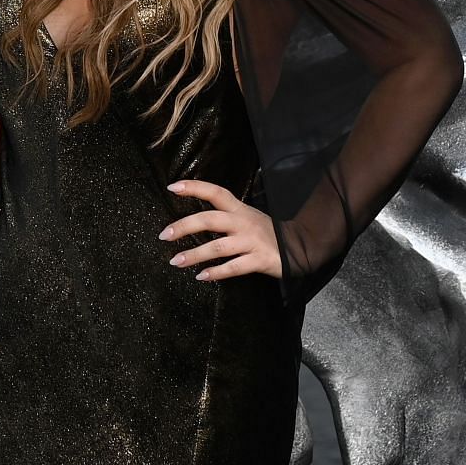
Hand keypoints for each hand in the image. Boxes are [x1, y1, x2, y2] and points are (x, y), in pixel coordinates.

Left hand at [159, 178, 283, 280]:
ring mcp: (252, 241)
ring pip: (218, 247)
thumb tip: (193, 222)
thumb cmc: (267, 232)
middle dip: (185, 226)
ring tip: (176, 261)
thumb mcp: (247, 217)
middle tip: (165, 235)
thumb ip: (225, 216)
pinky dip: (216, 273)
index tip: (172, 188)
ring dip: (195, 254)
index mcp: (239, 209)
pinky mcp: (259, 259)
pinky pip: (234, 267)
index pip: (215, 192)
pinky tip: (202, 276)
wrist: (301, 245)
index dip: (194, 188)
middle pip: (210, 220)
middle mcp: (243, 222)